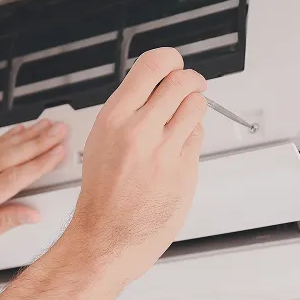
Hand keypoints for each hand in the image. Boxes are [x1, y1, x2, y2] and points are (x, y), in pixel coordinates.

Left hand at [0, 120, 67, 276]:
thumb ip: (2, 224)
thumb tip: (29, 214)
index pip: (13, 179)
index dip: (39, 164)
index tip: (57, 153)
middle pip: (7, 157)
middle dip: (37, 142)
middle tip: (57, 131)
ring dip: (22, 136)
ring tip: (43, 126)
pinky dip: (0, 140)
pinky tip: (13, 134)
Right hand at [65, 48, 206, 280]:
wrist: (107, 238)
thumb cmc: (102, 197)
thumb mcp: (102, 142)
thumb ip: (129, 113)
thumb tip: (156, 89)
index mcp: (115, 119)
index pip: (153, 66)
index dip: (171, 60)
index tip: (175, 64)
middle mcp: (141, 131)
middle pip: (182, 82)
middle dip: (190, 81)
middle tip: (191, 86)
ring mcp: (166, 151)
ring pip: (196, 107)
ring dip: (193, 109)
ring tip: (181, 123)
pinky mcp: (185, 170)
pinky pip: (198, 139)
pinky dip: (192, 140)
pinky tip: (176, 153)